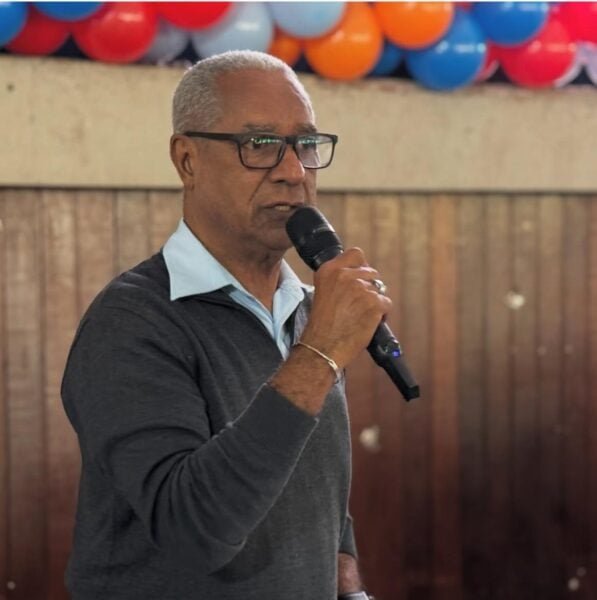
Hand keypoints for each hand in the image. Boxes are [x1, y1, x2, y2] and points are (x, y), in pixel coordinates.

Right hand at [300, 247, 391, 369]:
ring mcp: (360, 288)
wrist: (322, 348)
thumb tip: (362, 274)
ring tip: (359, 317)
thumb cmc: (322, 326)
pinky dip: (381, 314)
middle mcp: (344, 275)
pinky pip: (386, 303)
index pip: (356, 254)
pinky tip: (367, 323)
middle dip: (369, 287)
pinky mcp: (374, 303)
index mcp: (329, 270)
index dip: (361, 267)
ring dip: (374, 302)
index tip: (359, 279)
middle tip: (358, 305)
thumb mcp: (323, 292)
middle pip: (371, 272)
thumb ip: (339, 280)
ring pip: (380, 289)